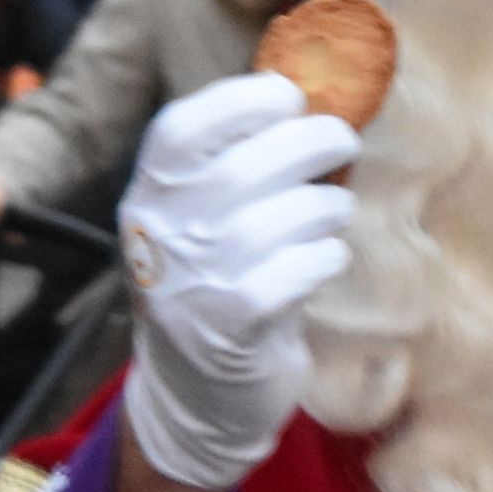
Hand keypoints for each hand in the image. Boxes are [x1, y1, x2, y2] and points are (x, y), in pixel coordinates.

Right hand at [119, 74, 359, 491]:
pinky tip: (327, 257)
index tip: (289, 93)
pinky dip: (324, 257)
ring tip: (334, 210)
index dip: (237, 100)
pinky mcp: (230, 332)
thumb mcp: (203, 223)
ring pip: (272, 222)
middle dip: (307, 141)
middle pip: (238, 169)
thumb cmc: (217, 286)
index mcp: (148, 199)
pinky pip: (293, 274)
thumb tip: (314, 103)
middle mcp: (160, 239)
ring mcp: (190, 287)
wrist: (197, 398)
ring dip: (323, 206)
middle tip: (343, 138)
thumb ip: (238, 168)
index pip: (176, 132)